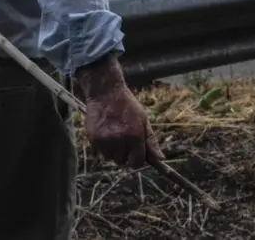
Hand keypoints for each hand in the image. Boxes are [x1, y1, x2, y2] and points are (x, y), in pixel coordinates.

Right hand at [77, 54, 163, 168]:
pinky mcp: (93, 139)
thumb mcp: (143, 120)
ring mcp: (105, 140)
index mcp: (135, 135)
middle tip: (122, 137)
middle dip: (123, 153)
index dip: (136, 159)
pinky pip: (99, 152)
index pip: (136, 163)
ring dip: (112, 150)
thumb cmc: (127, 105)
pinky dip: (102, 146)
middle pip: (122, 161)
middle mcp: (120, 140)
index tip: (134, 152)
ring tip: (112, 133)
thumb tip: (161, 159)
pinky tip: (104, 132)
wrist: (105, 91)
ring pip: (109, 158)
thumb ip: (151, 141)